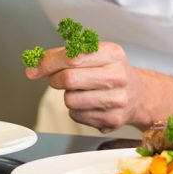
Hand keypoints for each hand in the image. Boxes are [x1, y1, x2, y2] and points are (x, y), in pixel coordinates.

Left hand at [26, 42, 172, 131]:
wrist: (139, 94)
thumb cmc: (111, 71)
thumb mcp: (95, 53)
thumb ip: (64, 55)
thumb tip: (34, 64)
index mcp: (112, 53)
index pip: (71, 56)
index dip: (47, 63)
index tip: (33, 69)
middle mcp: (118, 75)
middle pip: (68, 79)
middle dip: (55, 80)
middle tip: (58, 80)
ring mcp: (117, 99)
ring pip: (70, 100)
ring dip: (68, 96)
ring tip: (82, 91)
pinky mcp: (112, 120)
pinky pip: (76, 116)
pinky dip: (77, 110)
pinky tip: (90, 103)